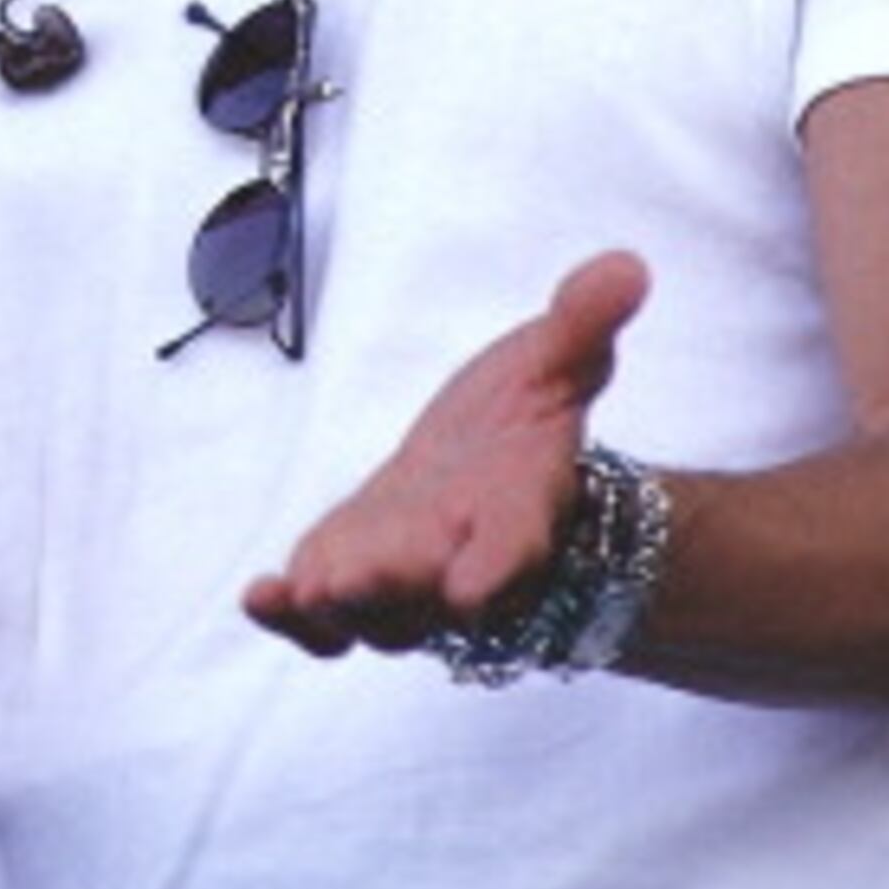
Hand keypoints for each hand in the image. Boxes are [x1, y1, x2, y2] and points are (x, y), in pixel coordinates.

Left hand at [243, 252, 647, 659]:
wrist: (494, 472)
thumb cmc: (524, 421)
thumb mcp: (556, 360)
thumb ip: (582, 321)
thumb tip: (627, 266)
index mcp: (519, 507)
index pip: (515, 542)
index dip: (496, 565)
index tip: (472, 587)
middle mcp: (462, 558)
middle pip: (431, 589)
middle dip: (395, 586)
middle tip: (354, 582)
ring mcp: (403, 579)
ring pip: (374, 614)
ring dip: (340, 607)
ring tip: (307, 589)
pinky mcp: (350, 579)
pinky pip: (323, 621)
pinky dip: (293, 620)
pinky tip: (261, 598)